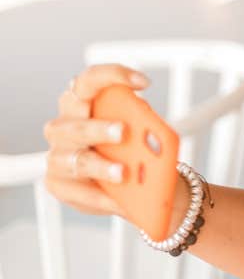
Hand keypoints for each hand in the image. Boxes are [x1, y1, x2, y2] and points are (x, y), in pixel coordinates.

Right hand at [42, 64, 151, 214]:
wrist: (136, 186)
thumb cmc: (134, 151)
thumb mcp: (142, 136)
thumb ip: (142, 129)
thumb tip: (150, 135)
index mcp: (81, 104)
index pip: (88, 82)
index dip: (112, 76)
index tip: (144, 82)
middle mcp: (63, 127)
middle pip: (74, 124)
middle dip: (98, 128)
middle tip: (123, 131)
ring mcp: (58, 156)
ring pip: (74, 160)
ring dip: (100, 166)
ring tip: (124, 173)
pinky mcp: (58, 184)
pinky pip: (79, 192)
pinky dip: (103, 198)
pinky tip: (122, 202)